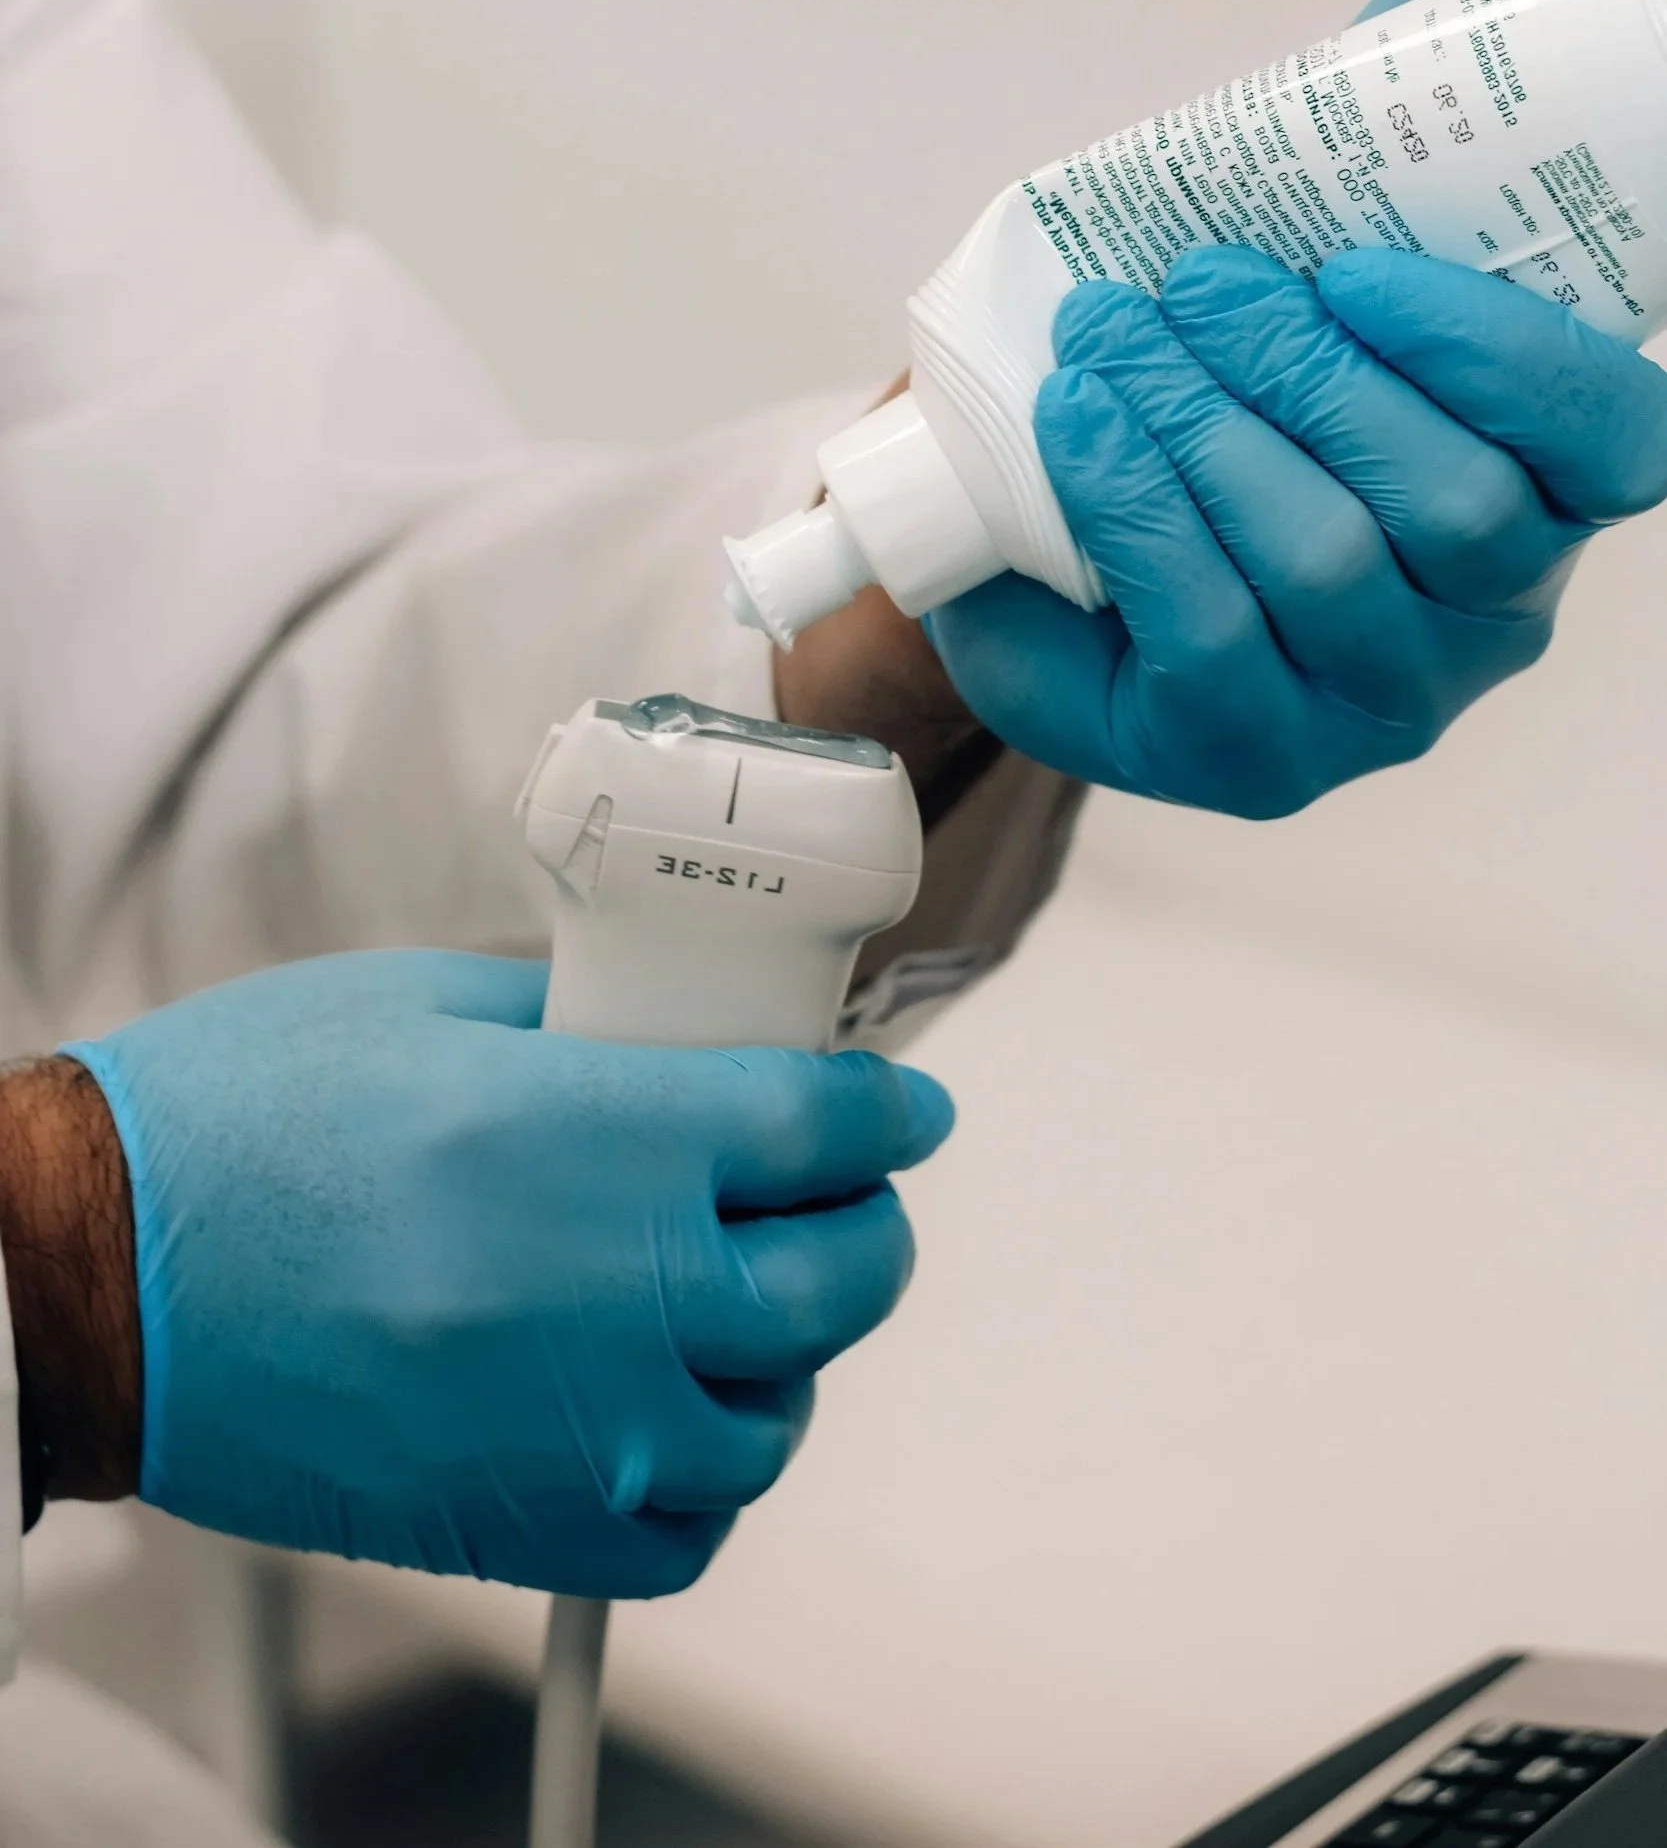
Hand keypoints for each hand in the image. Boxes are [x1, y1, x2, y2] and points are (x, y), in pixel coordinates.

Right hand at [33, 952, 949, 1594]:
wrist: (87, 1277)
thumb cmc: (238, 1123)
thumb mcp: (433, 1006)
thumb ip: (594, 1028)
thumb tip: (703, 1046)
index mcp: (597, 1137)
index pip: (826, 1124)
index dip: (888, 1106)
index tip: (902, 1105)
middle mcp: (612, 1292)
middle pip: (841, 1276)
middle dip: (867, 1220)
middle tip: (839, 1193)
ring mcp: (573, 1428)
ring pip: (781, 1412)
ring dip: (787, 1349)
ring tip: (735, 1299)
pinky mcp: (515, 1521)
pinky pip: (689, 1532)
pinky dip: (706, 1471)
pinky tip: (664, 1406)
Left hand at [925, 0, 1666, 814]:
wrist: (1052, 474)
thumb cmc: (1226, 340)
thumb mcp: (1325, 196)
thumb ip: (1434, 57)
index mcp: (1545, 474)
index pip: (1611, 442)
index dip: (1506, 358)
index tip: (1363, 270)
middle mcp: (1489, 609)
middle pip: (1451, 510)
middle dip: (1304, 383)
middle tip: (1187, 291)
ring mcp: (1376, 700)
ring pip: (1322, 572)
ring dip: (1204, 442)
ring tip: (1109, 350)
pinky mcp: (1250, 758)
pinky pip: (1206, 650)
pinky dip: (1133, 527)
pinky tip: (1077, 441)